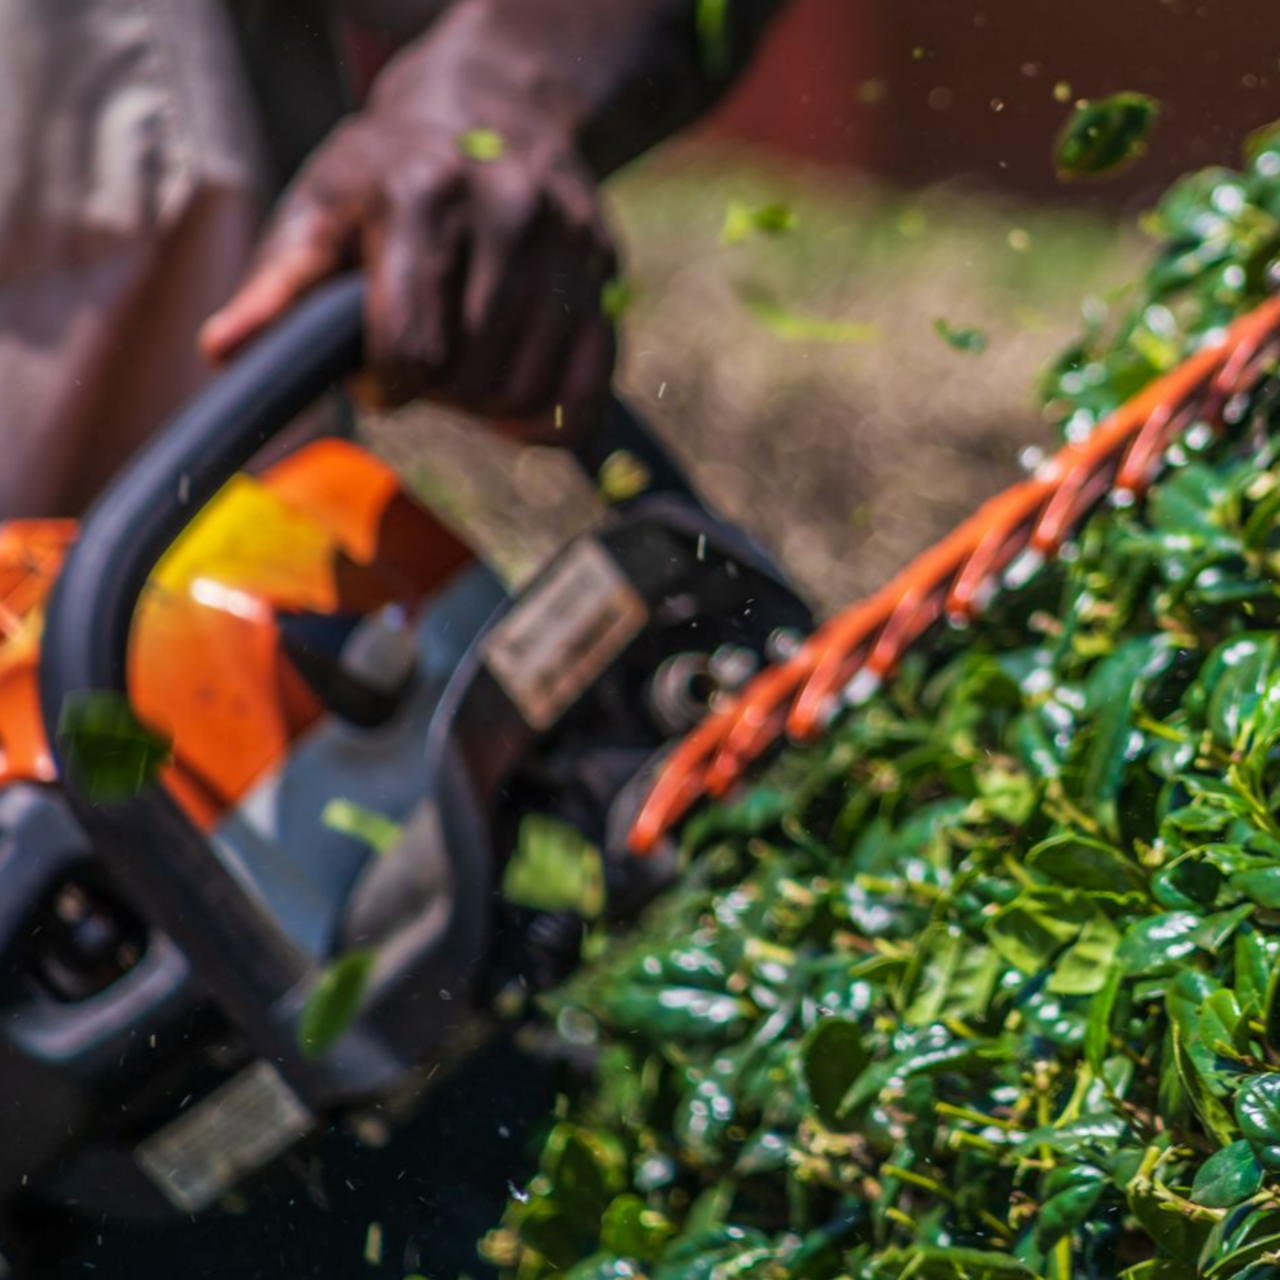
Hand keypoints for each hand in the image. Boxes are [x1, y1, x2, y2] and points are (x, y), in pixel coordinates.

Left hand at [200, 48, 618, 433]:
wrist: (497, 105)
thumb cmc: (390, 169)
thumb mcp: (320, 206)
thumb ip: (275, 284)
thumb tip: (222, 353)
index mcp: (423, 197)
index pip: (414, 349)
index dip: (388, 386)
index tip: (377, 374)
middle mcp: (508, 214)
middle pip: (471, 377)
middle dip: (436, 392)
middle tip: (419, 363)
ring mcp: (568, 245)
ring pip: (528, 389)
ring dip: (486, 405)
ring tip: (460, 367)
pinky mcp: (604, 272)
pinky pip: (589, 388)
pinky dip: (550, 417)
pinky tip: (514, 403)